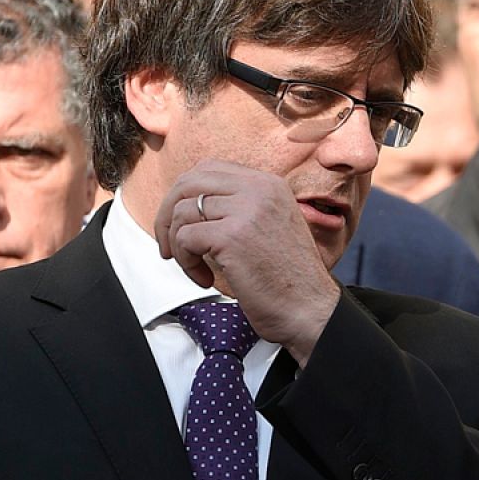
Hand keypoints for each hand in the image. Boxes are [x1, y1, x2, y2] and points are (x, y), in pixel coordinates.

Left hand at [153, 159, 340, 364]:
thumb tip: (191, 204)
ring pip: (182, 212)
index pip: (209, 169)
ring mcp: (245, 211)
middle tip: (170, 245)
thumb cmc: (290, 280)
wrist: (311, 310)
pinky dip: (186, 262)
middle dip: (168, 214)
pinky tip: (205, 279)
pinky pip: (184, 238)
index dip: (185, 194)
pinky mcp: (231, 236)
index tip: (181, 222)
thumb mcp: (271, 226)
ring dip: (178, 245)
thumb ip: (241, 208)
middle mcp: (259, 189)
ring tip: (196, 268)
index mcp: (269, 184)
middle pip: (189, 183)